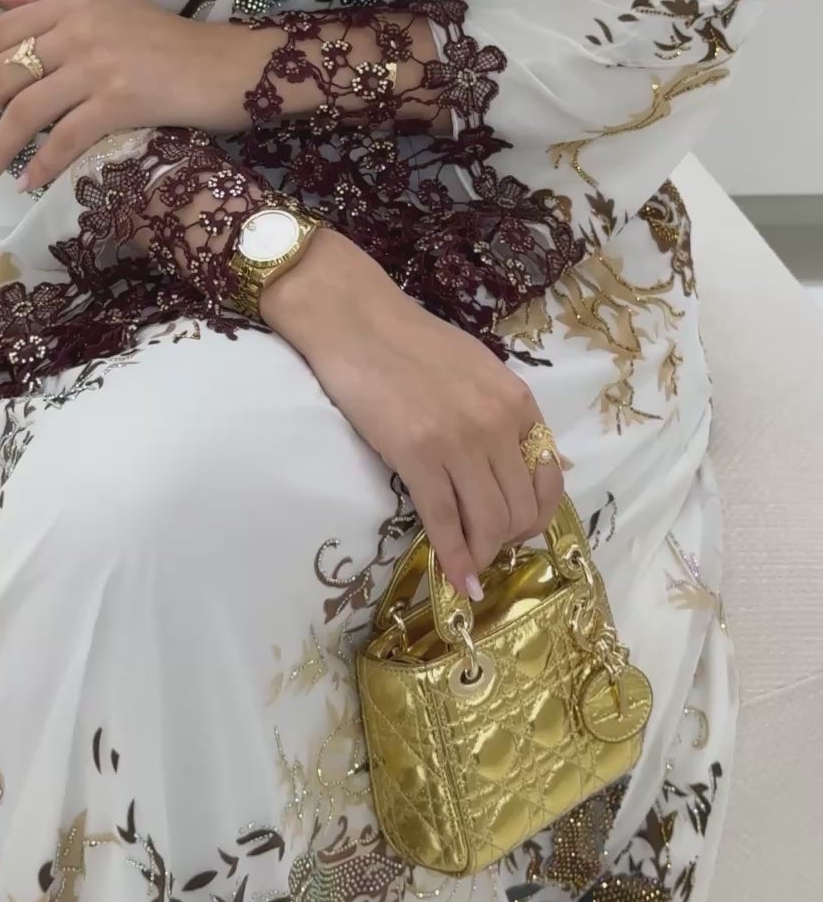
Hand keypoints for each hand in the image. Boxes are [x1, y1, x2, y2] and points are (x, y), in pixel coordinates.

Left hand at [0, 0, 259, 192]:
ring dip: (0, 145)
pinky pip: (66, 138)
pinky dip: (42, 164)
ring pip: (28, 108)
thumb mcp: (111, 9)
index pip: (1, 31)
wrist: (234, 67)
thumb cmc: (177, 43)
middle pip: (5, 70)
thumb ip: (51, 2)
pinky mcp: (121, 101)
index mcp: (75, 5)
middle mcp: (81, 29)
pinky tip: (29, 182)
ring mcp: (99, 65)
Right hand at [262, 229, 563, 600]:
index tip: (518, 527)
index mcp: (517, 400)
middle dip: (509, 539)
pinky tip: (457, 582)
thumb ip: (503, 413)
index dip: (536, 513)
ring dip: (484, 554)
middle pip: (521, 507)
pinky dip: (455, 559)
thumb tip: (525, 463)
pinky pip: (444, 521)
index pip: (546, 476)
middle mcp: (497, 423)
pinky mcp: (417, 455)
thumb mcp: (478, 370)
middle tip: (489, 549)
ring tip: (472, 565)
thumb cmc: (410, 341)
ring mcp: (459, 440)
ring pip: (489, 521)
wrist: (354, 319)